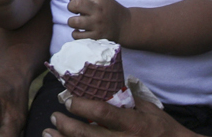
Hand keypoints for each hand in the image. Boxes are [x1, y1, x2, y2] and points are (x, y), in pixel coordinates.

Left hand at [48, 88, 192, 136]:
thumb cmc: (164, 129)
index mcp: (133, 123)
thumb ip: (127, 98)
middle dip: (66, 126)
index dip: (81, 106)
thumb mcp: (149, 109)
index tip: (67, 99)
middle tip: (54, 116)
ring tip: (48, 133)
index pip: (102, 112)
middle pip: (88, 135)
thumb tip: (105, 81)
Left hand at [68, 0, 130, 41]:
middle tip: (74, 11)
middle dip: (70, 7)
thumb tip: (71, 1)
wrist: (126, 27)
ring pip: (74, 22)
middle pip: (75, 5)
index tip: (75, 1)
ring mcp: (98, 26)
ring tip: (76, 22)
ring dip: (71, 22)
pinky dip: (75, 34)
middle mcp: (99, 13)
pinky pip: (78, 36)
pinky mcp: (97, 38)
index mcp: (100, 1)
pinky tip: (80, 31)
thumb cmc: (111, 11)